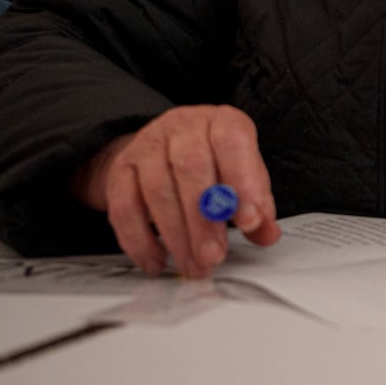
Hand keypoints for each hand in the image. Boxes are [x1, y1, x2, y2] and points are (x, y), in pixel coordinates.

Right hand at [74, 105, 279, 277]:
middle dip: (204, 219)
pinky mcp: (119, 170)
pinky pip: (124, 208)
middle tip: (214, 255)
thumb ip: (258, 204)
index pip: (233, 142)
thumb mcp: (243, 174)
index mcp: (222, 121)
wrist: (162, 149)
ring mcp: (146, 146)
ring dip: (176, 236)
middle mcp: (182, 126)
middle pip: (191, 169)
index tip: (250, 220)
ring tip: (193, 265)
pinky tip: (158, 261)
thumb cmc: (213, 162)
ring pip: (158, 190)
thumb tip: (265, 233)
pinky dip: (140, 240)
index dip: (242, 181)